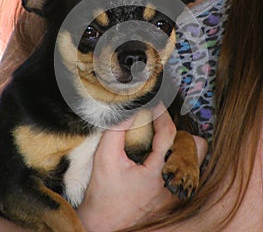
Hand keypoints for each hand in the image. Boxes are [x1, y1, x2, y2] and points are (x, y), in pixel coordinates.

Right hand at [77, 104, 207, 231]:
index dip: (162, 113)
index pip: (168, 133)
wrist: (105, 224)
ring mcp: (176, 192)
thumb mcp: (105, 157)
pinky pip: (188, 171)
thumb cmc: (103, 192)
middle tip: (159, 128)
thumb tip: (131, 110)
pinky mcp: (175, 198)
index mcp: (156, 172)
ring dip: (181, 146)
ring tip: (161, 143)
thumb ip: (117, 129)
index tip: (155, 102)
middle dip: (179, 132)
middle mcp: (172, 183)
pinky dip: (177, 159)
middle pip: (195, 147)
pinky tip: (161, 158)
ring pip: (196, 159)